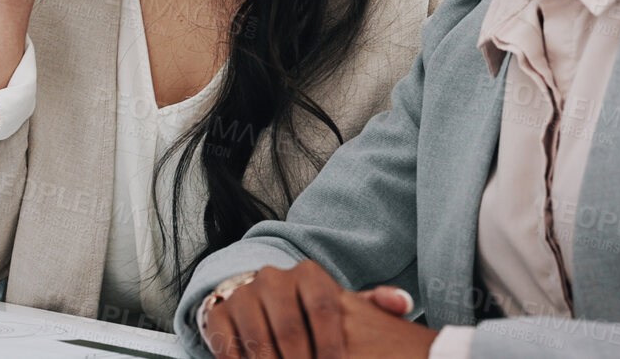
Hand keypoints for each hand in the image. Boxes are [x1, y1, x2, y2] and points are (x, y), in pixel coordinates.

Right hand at [204, 260, 423, 358]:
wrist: (261, 302)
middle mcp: (272, 278)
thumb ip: (372, 305)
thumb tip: (401, 303)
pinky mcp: (218, 311)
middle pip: (289, 327)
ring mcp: (242, 294)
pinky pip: (226, 342)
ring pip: (257, 338)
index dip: (332, 344)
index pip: (322, 308)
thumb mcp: (341, 307)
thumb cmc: (311, 311)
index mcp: (308, 274)